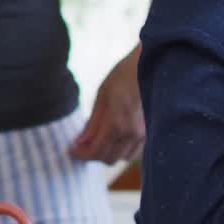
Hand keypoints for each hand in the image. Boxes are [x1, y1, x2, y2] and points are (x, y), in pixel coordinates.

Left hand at [71, 45, 143, 162]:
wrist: (153, 65)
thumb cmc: (124, 75)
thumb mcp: (102, 95)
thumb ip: (93, 122)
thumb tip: (81, 142)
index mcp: (116, 123)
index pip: (95, 151)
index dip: (80, 155)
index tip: (70, 151)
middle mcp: (131, 133)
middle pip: (108, 159)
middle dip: (92, 155)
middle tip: (80, 145)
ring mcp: (143, 134)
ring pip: (121, 157)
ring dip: (106, 153)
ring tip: (95, 140)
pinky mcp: (149, 131)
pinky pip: (132, 149)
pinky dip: (119, 148)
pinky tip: (111, 136)